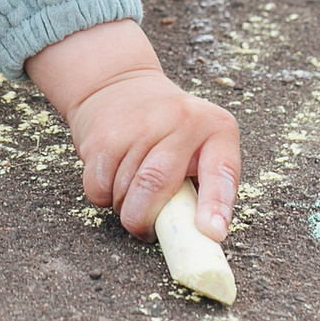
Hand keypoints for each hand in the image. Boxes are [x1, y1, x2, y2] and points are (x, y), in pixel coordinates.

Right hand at [25, 20, 240, 240]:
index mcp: (215, 128)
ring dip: (124, 206)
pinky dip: (102, 195)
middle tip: (146, 229)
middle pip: (157, 185)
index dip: (217, 205)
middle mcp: (180, 120)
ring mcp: (139, 124)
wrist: (119, 84)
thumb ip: (207, 184)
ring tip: (130, 191)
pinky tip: (112, 176)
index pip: (221, 171)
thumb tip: (203, 236)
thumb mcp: (201, 144)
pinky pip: (98, 188)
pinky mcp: (104, 134)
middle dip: (146, 220)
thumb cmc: (169, 130)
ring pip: (124, 192)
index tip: (211, 233)